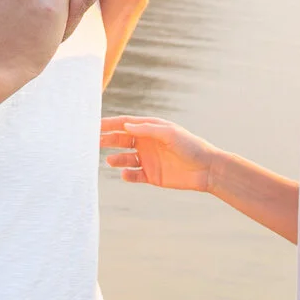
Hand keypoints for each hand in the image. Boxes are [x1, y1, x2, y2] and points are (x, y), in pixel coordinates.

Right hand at [101, 116, 219, 191]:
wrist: (206, 169)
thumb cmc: (190, 145)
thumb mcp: (169, 133)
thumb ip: (146, 129)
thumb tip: (125, 126)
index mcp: (150, 129)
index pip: (125, 124)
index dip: (110, 123)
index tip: (94, 125)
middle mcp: (146, 143)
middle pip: (121, 140)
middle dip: (107, 140)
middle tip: (92, 142)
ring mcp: (148, 160)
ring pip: (124, 158)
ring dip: (115, 158)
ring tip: (110, 160)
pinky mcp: (151, 176)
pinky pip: (133, 175)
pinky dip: (127, 175)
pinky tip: (125, 174)